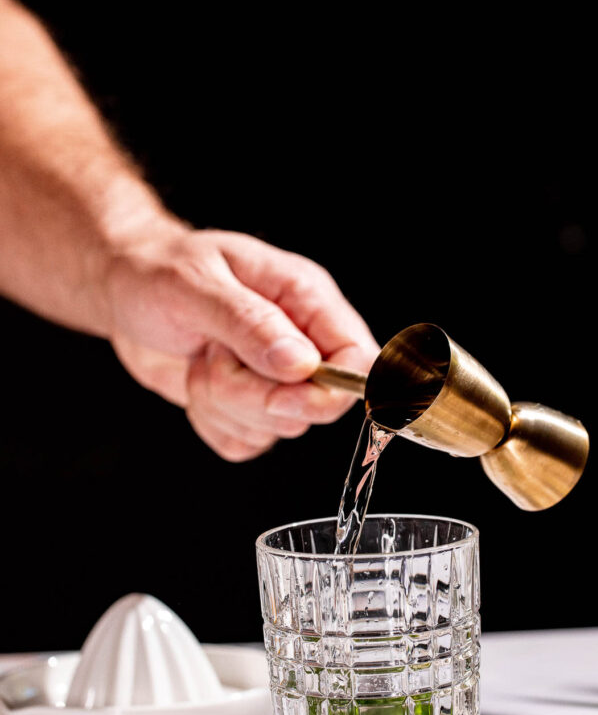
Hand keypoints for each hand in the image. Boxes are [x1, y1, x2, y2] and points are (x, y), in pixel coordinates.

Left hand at [106, 226, 378, 459]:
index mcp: (306, 298)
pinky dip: (212, 422)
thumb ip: (250, 323)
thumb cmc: (158, 271)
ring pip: (278, 429)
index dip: (329, 390)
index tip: (279, 396)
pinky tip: (198, 380)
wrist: (121, 288)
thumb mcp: (196, 285)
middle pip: (316, 405)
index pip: (358, 358)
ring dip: (225, 403)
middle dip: (254, 395)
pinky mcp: (248, 407)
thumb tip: (300, 364)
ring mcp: (276, 378)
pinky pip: (245, 444)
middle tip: (214, 355)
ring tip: (202, 357)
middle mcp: (301, 341)